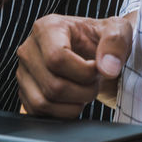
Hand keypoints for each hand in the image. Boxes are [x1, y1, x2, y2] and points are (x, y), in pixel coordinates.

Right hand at [15, 12, 134, 118]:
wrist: (94, 51)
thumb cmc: (102, 38)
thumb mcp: (117, 30)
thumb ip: (115, 43)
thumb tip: (107, 68)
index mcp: (48, 27)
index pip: (57, 58)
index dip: (84, 72)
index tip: (99, 69)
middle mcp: (29, 49)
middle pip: (53, 85)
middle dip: (84, 91)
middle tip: (96, 82)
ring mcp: (24, 71)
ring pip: (44, 102)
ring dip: (74, 104)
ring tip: (86, 90)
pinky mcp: (24, 91)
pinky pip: (38, 112)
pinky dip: (62, 113)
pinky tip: (75, 100)